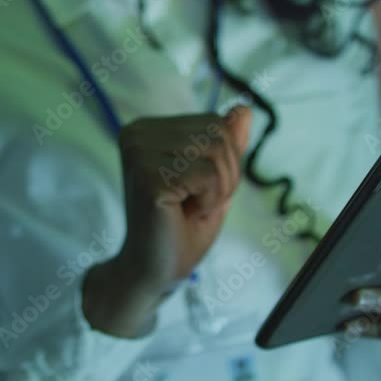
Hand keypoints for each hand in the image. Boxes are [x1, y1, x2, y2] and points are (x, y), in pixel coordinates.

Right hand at [83, 107, 251, 336]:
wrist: (153, 271)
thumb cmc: (180, 227)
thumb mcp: (214, 179)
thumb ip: (227, 144)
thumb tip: (243, 109)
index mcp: (147, 129)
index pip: (215, 121)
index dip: (225, 160)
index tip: (199, 189)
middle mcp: (138, 134)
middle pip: (218, 132)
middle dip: (225, 174)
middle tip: (197, 202)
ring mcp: (140, 153)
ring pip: (216, 152)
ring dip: (218, 189)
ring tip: (191, 207)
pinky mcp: (148, 177)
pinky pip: (209, 175)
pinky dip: (209, 200)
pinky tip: (185, 213)